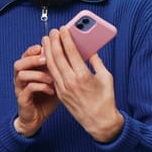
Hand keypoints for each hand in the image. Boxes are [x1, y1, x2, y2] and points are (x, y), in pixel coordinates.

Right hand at [13, 45, 59, 136]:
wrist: (38, 118)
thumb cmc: (48, 97)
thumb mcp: (55, 79)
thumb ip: (59, 67)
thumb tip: (76, 54)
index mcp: (29, 70)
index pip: (27, 55)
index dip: (33, 49)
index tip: (44, 45)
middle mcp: (22, 77)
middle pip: (20, 62)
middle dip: (32, 59)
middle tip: (45, 59)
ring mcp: (21, 88)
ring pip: (21, 74)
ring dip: (37, 74)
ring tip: (51, 77)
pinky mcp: (22, 99)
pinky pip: (28, 89)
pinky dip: (40, 87)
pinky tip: (51, 90)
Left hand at [42, 27, 123, 142]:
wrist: (99, 122)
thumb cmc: (105, 99)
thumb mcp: (105, 76)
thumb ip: (96, 61)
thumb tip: (90, 49)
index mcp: (83, 75)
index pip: (70, 52)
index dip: (65, 38)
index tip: (63, 28)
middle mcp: (70, 81)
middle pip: (57, 56)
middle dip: (54, 41)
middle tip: (53, 31)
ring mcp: (63, 89)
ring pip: (51, 66)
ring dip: (47, 51)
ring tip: (46, 40)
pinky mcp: (60, 94)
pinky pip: (52, 75)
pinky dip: (49, 64)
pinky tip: (48, 56)